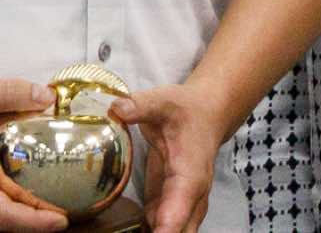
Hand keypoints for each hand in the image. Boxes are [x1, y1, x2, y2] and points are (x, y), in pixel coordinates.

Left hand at [111, 84, 225, 232]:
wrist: (205, 115)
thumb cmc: (187, 110)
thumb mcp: (164, 101)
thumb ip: (141, 105)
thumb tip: (115, 108)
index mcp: (190, 177)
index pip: (179, 212)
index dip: (166, 229)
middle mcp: (191, 199)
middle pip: (179, 232)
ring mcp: (182, 206)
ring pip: (172, 232)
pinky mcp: (168, 206)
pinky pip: (160, 228)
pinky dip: (148, 231)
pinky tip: (124, 231)